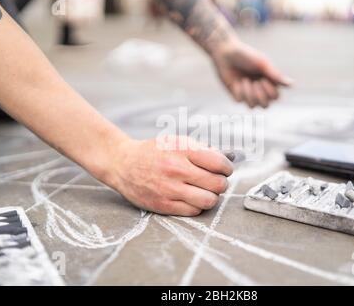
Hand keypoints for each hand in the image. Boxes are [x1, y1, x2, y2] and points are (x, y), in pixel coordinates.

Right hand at [106, 136, 232, 215]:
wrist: (123, 164)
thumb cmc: (154, 152)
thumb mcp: (177, 141)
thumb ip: (203, 149)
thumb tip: (230, 158)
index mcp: (182, 150)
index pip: (219, 163)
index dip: (227, 168)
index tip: (225, 169)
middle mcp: (176, 169)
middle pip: (217, 184)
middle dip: (221, 183)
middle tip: (216, 181)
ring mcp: (169, 189)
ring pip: (209, 200)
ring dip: (212, 196)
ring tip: (206, 191)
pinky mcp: (163, 205)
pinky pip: (194, 211)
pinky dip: (198, 206)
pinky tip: (192, 198)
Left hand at [213, 40, 292, 107]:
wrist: (226, 53)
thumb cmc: (246, 55)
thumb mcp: (263, 64)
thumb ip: (276, 75)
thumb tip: (292, 84)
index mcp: (268, 81)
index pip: (276, 97)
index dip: (271, 93)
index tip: (264, 79)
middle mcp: (259, 89)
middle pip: (266, 106)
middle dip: (260, 96)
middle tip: (256, 82)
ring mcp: (247, 93)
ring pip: (253, 106)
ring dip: (249, 94)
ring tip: (245, 80)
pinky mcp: (236, 94)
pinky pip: (240, 101)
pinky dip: (240, 91)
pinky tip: (237, 82)